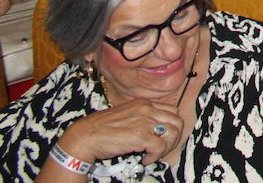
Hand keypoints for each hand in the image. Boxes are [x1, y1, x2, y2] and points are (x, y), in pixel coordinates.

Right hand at [58, 99, 185, 167]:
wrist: (84, 136)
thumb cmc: (102, 129)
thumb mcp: (127, 114)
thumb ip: (142, 117)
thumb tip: (157, 129)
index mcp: (144, 103)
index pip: (172, 111)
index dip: (171, 126)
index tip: (163, 138)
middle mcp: (147, 109)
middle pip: (177, 121)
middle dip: (174, 138)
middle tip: (162, 149)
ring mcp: (144, 121)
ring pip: (173, 133)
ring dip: (166, 148)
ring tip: (154, 155)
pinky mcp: (140, 136)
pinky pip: (160, 147)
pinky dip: (155, 156)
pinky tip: (145, 159)